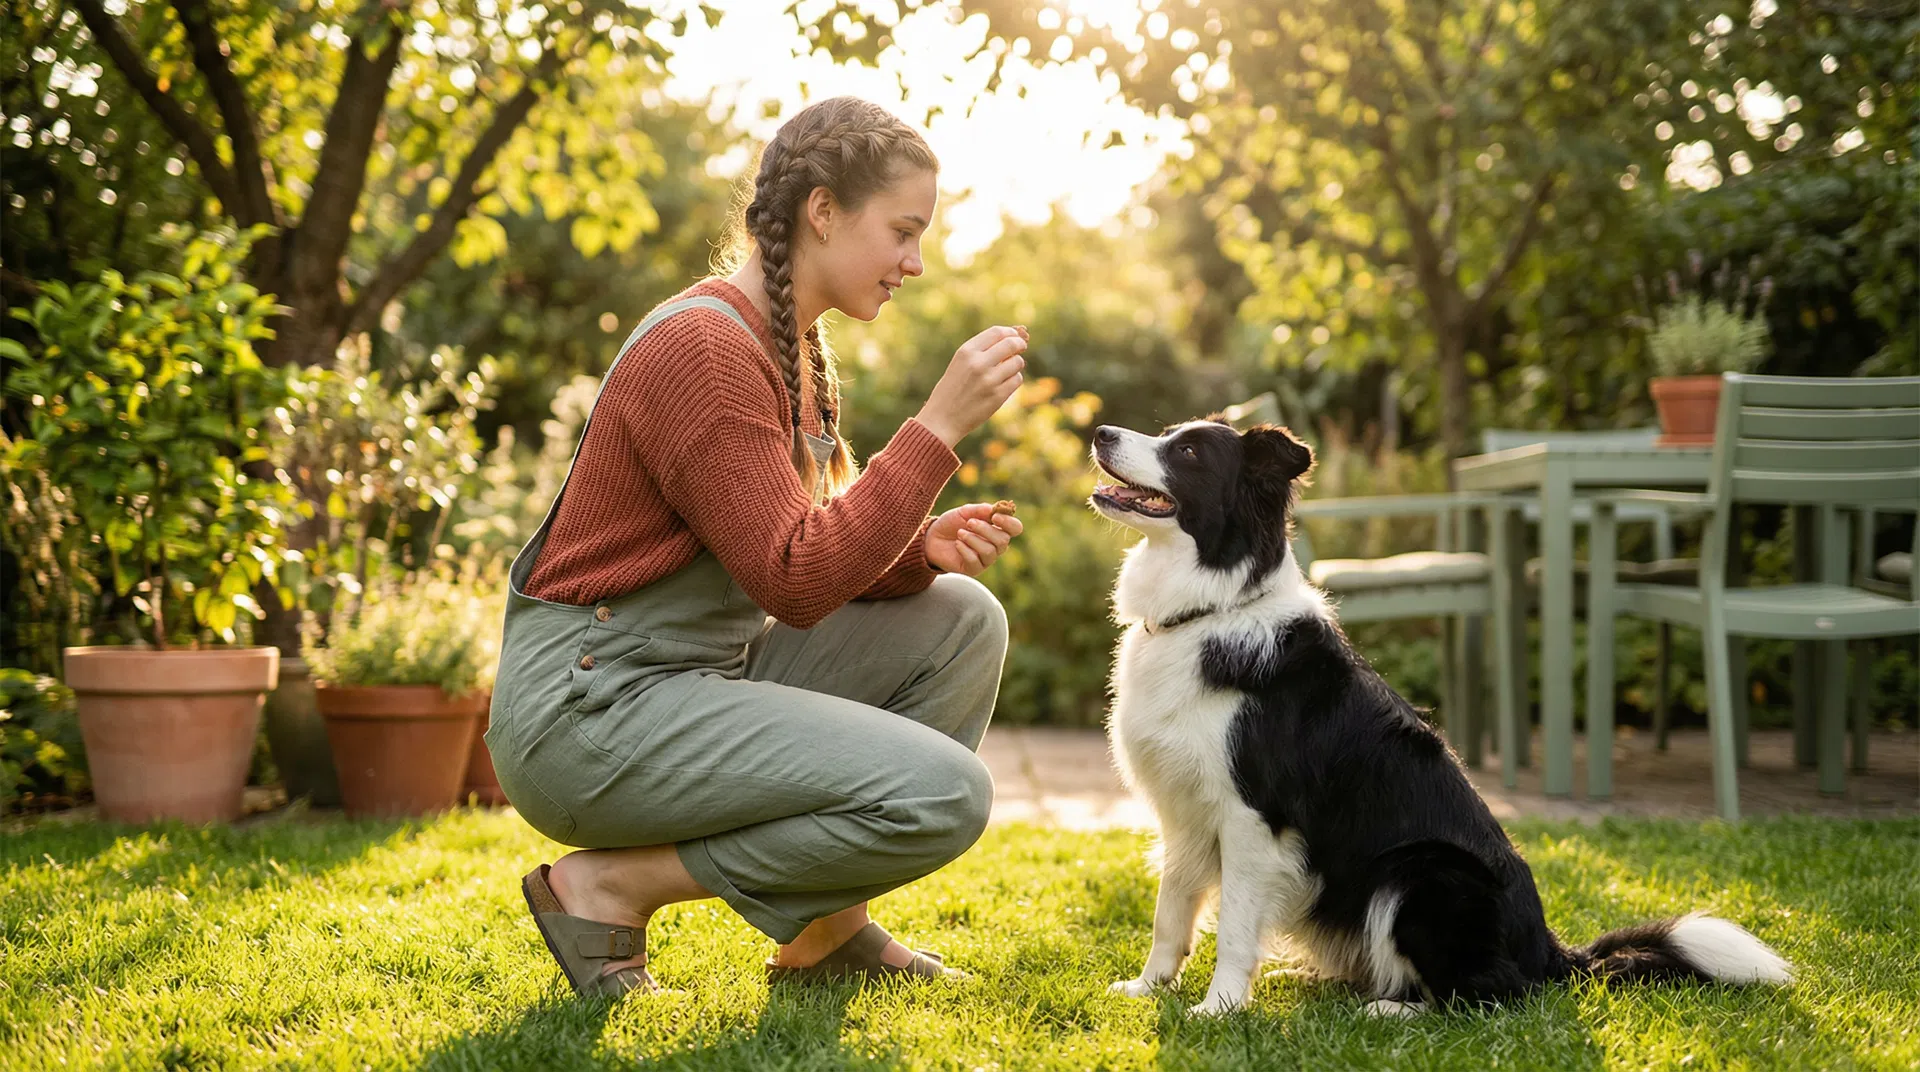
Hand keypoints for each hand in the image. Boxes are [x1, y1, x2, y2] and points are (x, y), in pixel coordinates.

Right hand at [915, 325, 1028, 447]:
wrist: (942, 419)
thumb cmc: (952, 389)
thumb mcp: (960, 363)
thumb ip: (981, 351)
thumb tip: (1013, 338)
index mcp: (966, 352)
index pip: (997, 332)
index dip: (1010, 332)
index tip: (1014, 336)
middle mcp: (978, 363)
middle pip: (1011, 344)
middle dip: (1019, 344)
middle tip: (1021, 347)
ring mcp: (989, 380)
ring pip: (1017, 362)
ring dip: (1016, 364)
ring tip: (1006, 370)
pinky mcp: (998, 396)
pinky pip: (1017, 380)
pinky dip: (1013, 380)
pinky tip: (1003, 384)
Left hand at [925, 503, 1022, 576]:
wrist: (932, 538)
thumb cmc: (951, 524)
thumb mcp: (964, 512)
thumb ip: (979, 510)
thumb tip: (994, 510)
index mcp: (997, 529)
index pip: (1015, 528)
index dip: (1008, 523)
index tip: (994, 517)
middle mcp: (995, 546)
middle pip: (1003, 541)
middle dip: (985, 530)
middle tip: (969, 523)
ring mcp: (985, 559)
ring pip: (990, 552)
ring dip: (973, 539)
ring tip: (960, 533)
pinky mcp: (974, 569)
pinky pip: (976, 561)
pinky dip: (965, 550)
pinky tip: (957, 544)